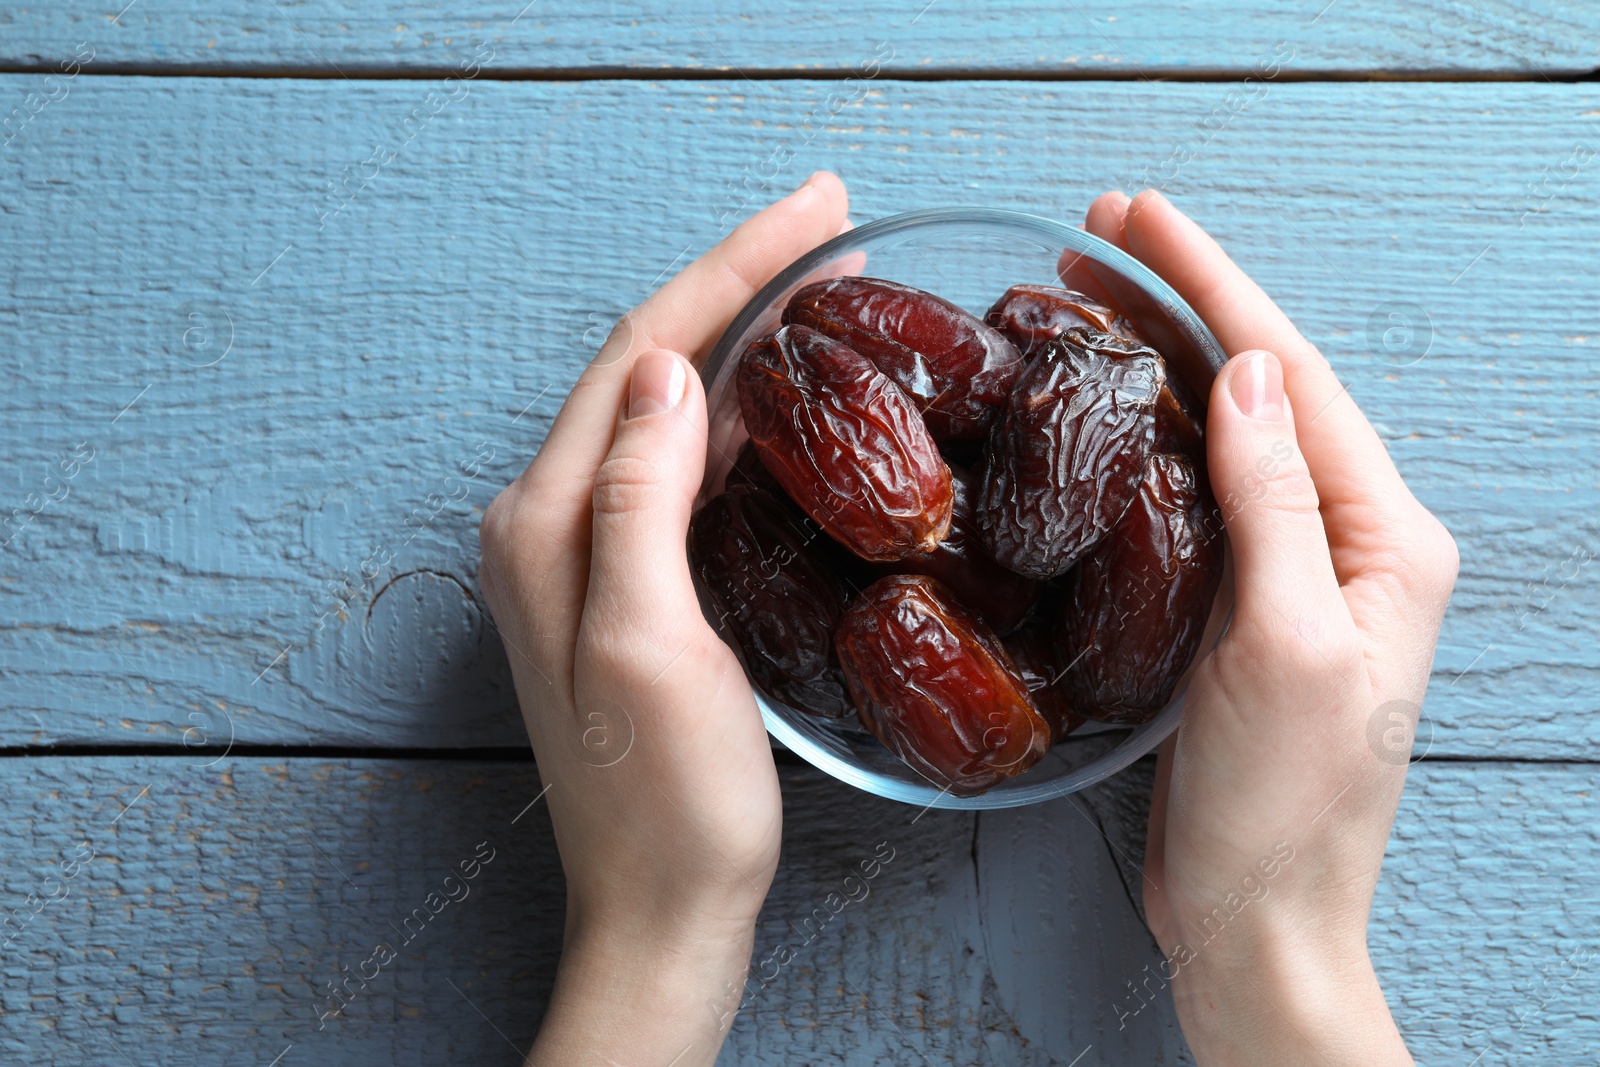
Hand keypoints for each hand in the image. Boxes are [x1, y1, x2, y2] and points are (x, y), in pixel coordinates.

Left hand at [479, 172, 849, 1064]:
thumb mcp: (652, 645)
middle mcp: (549, 525)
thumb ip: (637, 500)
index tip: (814, 207)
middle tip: (826, 219)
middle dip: (734, 282)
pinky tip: (779, 394)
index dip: (729, 270)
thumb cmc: (666, 806)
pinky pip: (672, 466)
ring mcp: (583, 555)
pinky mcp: (624, 586)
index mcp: (546, 524)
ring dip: (732, 337)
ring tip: (814, 281)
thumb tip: (664, 372)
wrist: (661, 914)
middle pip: (643, 365)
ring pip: (660, 408)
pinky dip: (728, 412)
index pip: (639, 355)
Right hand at [1084, 190, 1456, 1064]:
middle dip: (1181, 301)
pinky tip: (1106, 410)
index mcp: (1381, 537)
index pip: (1292, 376)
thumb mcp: (1286, 644)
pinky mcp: (1238, 604)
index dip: (1211, 284)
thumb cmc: (1284, 802)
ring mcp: (1291, 571)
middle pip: (1260, 387)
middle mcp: (1345, 539)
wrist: (1256, 916)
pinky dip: (1148, 435)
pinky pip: (1196, 491)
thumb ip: (1275, 503)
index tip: (1137, 217)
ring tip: (1086, 298)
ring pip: (1223, 431)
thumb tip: (1253, 373)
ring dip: (1160, 357)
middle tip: (1095, 234)